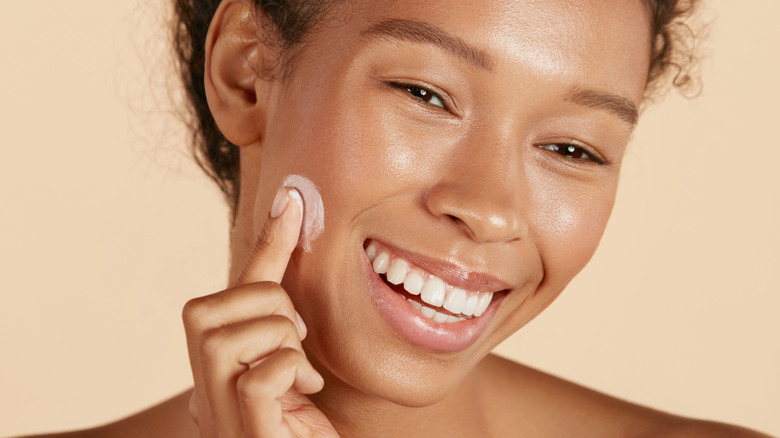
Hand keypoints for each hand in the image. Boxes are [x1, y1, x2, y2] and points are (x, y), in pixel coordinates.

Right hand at [183, 187, 338, 436]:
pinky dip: (290, 371)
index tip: (294, 202)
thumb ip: (287, 322)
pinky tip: (300, 394)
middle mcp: (202, 386)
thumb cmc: (299, 430)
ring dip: (283, 341)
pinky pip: (262, 373)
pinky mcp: (240, 430)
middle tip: (296, 343)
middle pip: (220, 305)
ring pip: (238, 332)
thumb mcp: (294, 367)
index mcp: (216, 364)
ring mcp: (215, 411)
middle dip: (271, 309)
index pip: (236, 290)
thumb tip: (299, 263)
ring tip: (298, 373)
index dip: (268, 244)